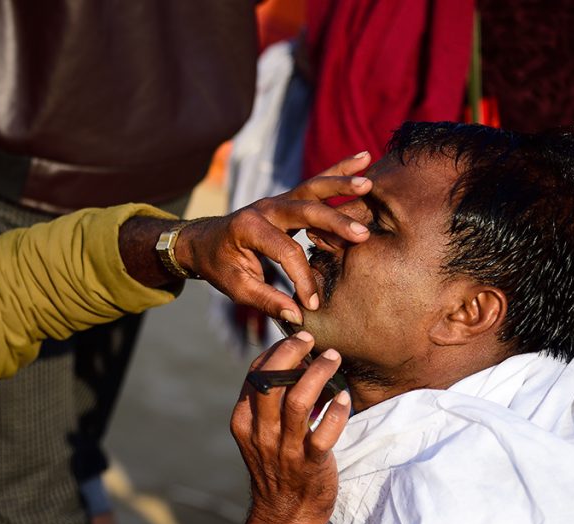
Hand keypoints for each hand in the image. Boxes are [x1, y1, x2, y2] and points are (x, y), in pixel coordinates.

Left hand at [175, 152, 373, 323]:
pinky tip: (364, 159)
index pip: (287, 252)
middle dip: (334, 223)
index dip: (303, 278)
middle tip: (362, 235)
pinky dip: (339, 171)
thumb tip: (297, 315)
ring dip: (342, 184)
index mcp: (249, 228)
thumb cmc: (219, 265)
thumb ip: (266, 300)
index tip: (312, 302)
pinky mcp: (287, 198)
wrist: (203, 240)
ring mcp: (277, 199)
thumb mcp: (236, 287)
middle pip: (306, 211)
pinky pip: (315, 183)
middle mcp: (265, 207)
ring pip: (313, 188)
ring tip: (369, 181)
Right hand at [231, 331, 349, 523]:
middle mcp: (260, 433)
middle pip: (271, 382)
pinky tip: (344, 398)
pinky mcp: (309, 464)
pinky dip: (336, 412)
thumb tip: (297, 361)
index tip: (297, 339)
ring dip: (318, 374)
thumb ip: (271, 401)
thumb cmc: (278, 464)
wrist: (285, 513)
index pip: (254, 374)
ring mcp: (284, 449)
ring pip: (299, 401)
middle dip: (292, 353)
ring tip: (333, 360)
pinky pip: (325, 432)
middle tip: (311, 339)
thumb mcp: (262, 431)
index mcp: (243, 420)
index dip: (276, 351)